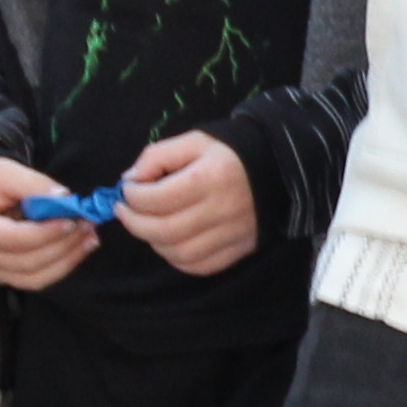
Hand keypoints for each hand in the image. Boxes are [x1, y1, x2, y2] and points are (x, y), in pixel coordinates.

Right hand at [0, 157, 95, 292]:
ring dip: (68, 259)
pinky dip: (62, 267)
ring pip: (35, 277)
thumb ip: (34, 184)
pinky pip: (37, 280)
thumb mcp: (5, 171)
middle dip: (63, 245)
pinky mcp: (4, 276)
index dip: (45, 233)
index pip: (12, 239)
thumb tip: (66, 198)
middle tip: (88, 224)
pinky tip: (80, 248)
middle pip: (27, 261)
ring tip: (90, 237)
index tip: (72, 220)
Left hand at [113, 130, 257, 277]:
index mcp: (210, 178)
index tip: (127, 189)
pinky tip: (171, 242)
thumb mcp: (194, 140)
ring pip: (179, 253)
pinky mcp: (240, 249)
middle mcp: (221, 210)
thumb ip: (158, 156)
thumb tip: (131, 180)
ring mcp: (232, 234)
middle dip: (134, 222)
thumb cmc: (232, 150)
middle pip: (163, 230)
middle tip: (126, 211)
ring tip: (148, 225)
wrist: (281, 167)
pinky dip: (178, 259)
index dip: (132, 196)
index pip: (156, 198)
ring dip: (154, 242)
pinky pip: (200, 266)